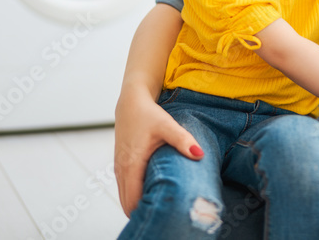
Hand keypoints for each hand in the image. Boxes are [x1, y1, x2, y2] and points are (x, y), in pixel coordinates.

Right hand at [114, 87, 202, 214]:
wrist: (131, 102)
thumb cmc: (148, 114)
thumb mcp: (167, 125)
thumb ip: (183, 140)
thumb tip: (200, 155)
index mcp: (131, 164)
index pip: (133, 200)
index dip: (145, 210)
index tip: (163, 214)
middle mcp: (121, 169)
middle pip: (127, 204)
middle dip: (142, 212)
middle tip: (165, 215)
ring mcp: (119, 168)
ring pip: (124, 197)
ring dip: (138, 204)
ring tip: (160, 208)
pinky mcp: (120, 165)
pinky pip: (124, 188)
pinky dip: (134, 195)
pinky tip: (151, 195)